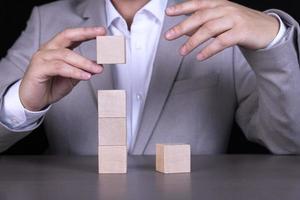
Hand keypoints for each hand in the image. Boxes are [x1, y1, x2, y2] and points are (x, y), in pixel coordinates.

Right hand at [19, 27, 105, 110]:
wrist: (33, 101)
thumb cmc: (50, 87)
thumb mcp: (72, 77)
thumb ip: (83, 69)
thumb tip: (99, 65)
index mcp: (57, 49)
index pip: (73, 36)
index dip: (87, 32)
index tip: (102, 31)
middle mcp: (49, 50)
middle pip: (67, 36)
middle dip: (85, 33)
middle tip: (101, 35)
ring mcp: (42, 58)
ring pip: (66, 54)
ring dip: (84, 62)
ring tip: (97, 69)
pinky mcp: (38, 69)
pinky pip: (59, 67)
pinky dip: (74, 71)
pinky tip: (85, 76)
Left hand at [165, 0, 279, 60]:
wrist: (267, 29)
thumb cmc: (241, 25)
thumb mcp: (220, 21)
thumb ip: (202, 25)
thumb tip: (183, 30)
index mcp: (219, 4)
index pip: (197, 4)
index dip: (182, 8)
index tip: (168, 13)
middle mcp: (225, 9)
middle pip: (200, 17)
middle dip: (182, 27)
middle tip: (169, 36)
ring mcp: (234, 19)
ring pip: (209, 29)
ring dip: (193, 41)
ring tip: (182, 51)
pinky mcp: (241, 32)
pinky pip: (222, 41)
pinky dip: (209, 50)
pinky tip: (200, 57)